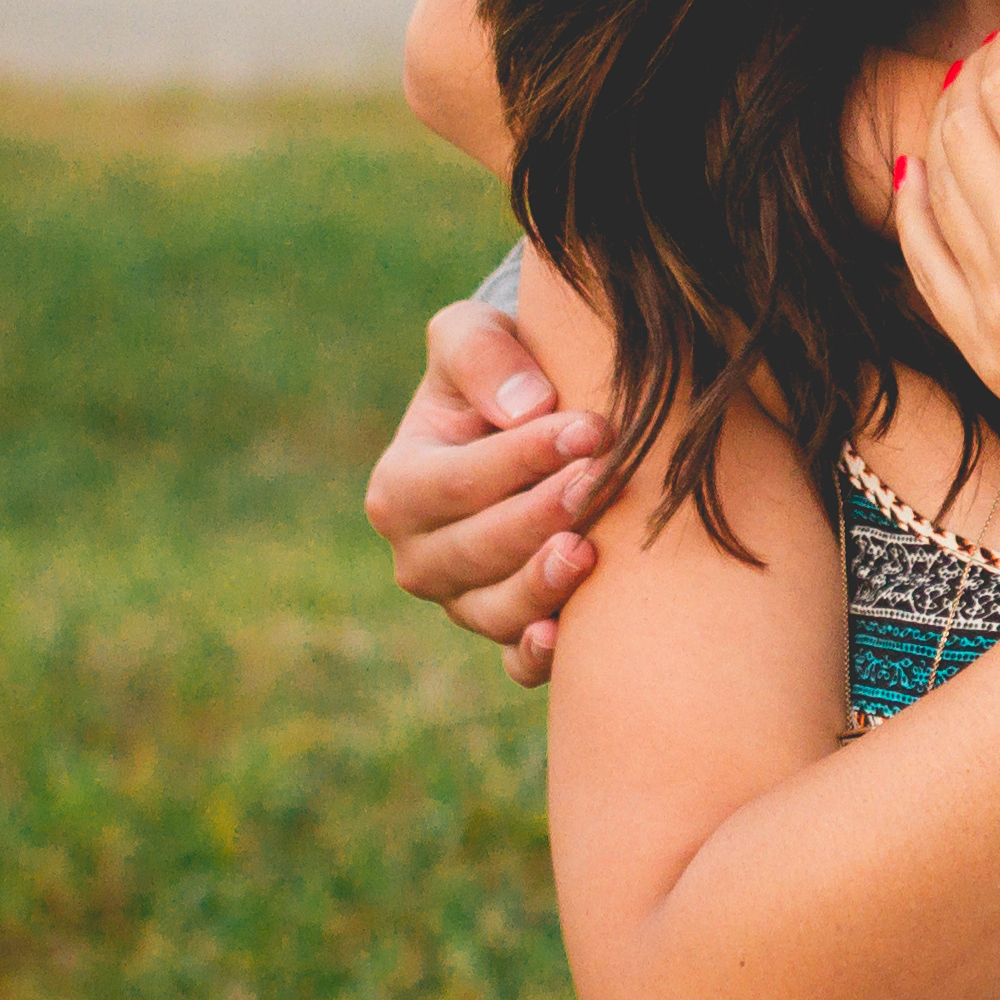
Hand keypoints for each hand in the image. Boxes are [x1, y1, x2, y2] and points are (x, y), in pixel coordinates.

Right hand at [362, 268, 620, 690]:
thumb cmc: (498, 374)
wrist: (535, 422)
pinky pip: (516, 662)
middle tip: (600, 481)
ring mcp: (463, 602)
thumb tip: (527, 408)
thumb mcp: (473, 337)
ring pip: (495, 611)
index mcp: (399, 487)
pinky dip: (536, 657)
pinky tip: (564, 638)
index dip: (522, 458)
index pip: (456, 481)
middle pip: (475, 550)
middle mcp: (420, 555)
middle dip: (541, 516)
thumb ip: (483, 354)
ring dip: (541, 586)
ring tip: (589, 552)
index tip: (590, 428)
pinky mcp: (509, 632)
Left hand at [896, 19, 999, 493]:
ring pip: (933, 185)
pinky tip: (919, 175)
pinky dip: (912, 206)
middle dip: (971, 77)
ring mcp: (994, 305)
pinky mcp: (984, 351)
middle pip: (961, 127)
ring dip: (943, 131)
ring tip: (967, 105)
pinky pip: (921, 259)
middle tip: (994, 57)